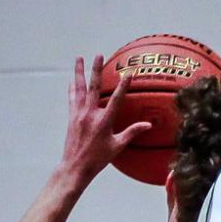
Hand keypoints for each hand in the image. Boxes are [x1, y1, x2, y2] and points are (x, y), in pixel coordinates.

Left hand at [61, 53, 151, 183]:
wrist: (75, 166)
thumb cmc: (98, 159)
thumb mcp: (117, 147)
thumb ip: (132, 133)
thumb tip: (148, 125)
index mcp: (104, 121)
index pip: (116, 99)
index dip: (123, 86)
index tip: (128, 73)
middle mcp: (90, 114)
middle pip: (93, 87)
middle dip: (96, 69)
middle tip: (98, 55)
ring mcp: (79, 114)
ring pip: (79, 88)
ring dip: (79, 72)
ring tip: (79, 58)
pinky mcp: (72, 117)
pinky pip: (72, 98)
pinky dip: (73, 87)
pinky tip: (73, 80)